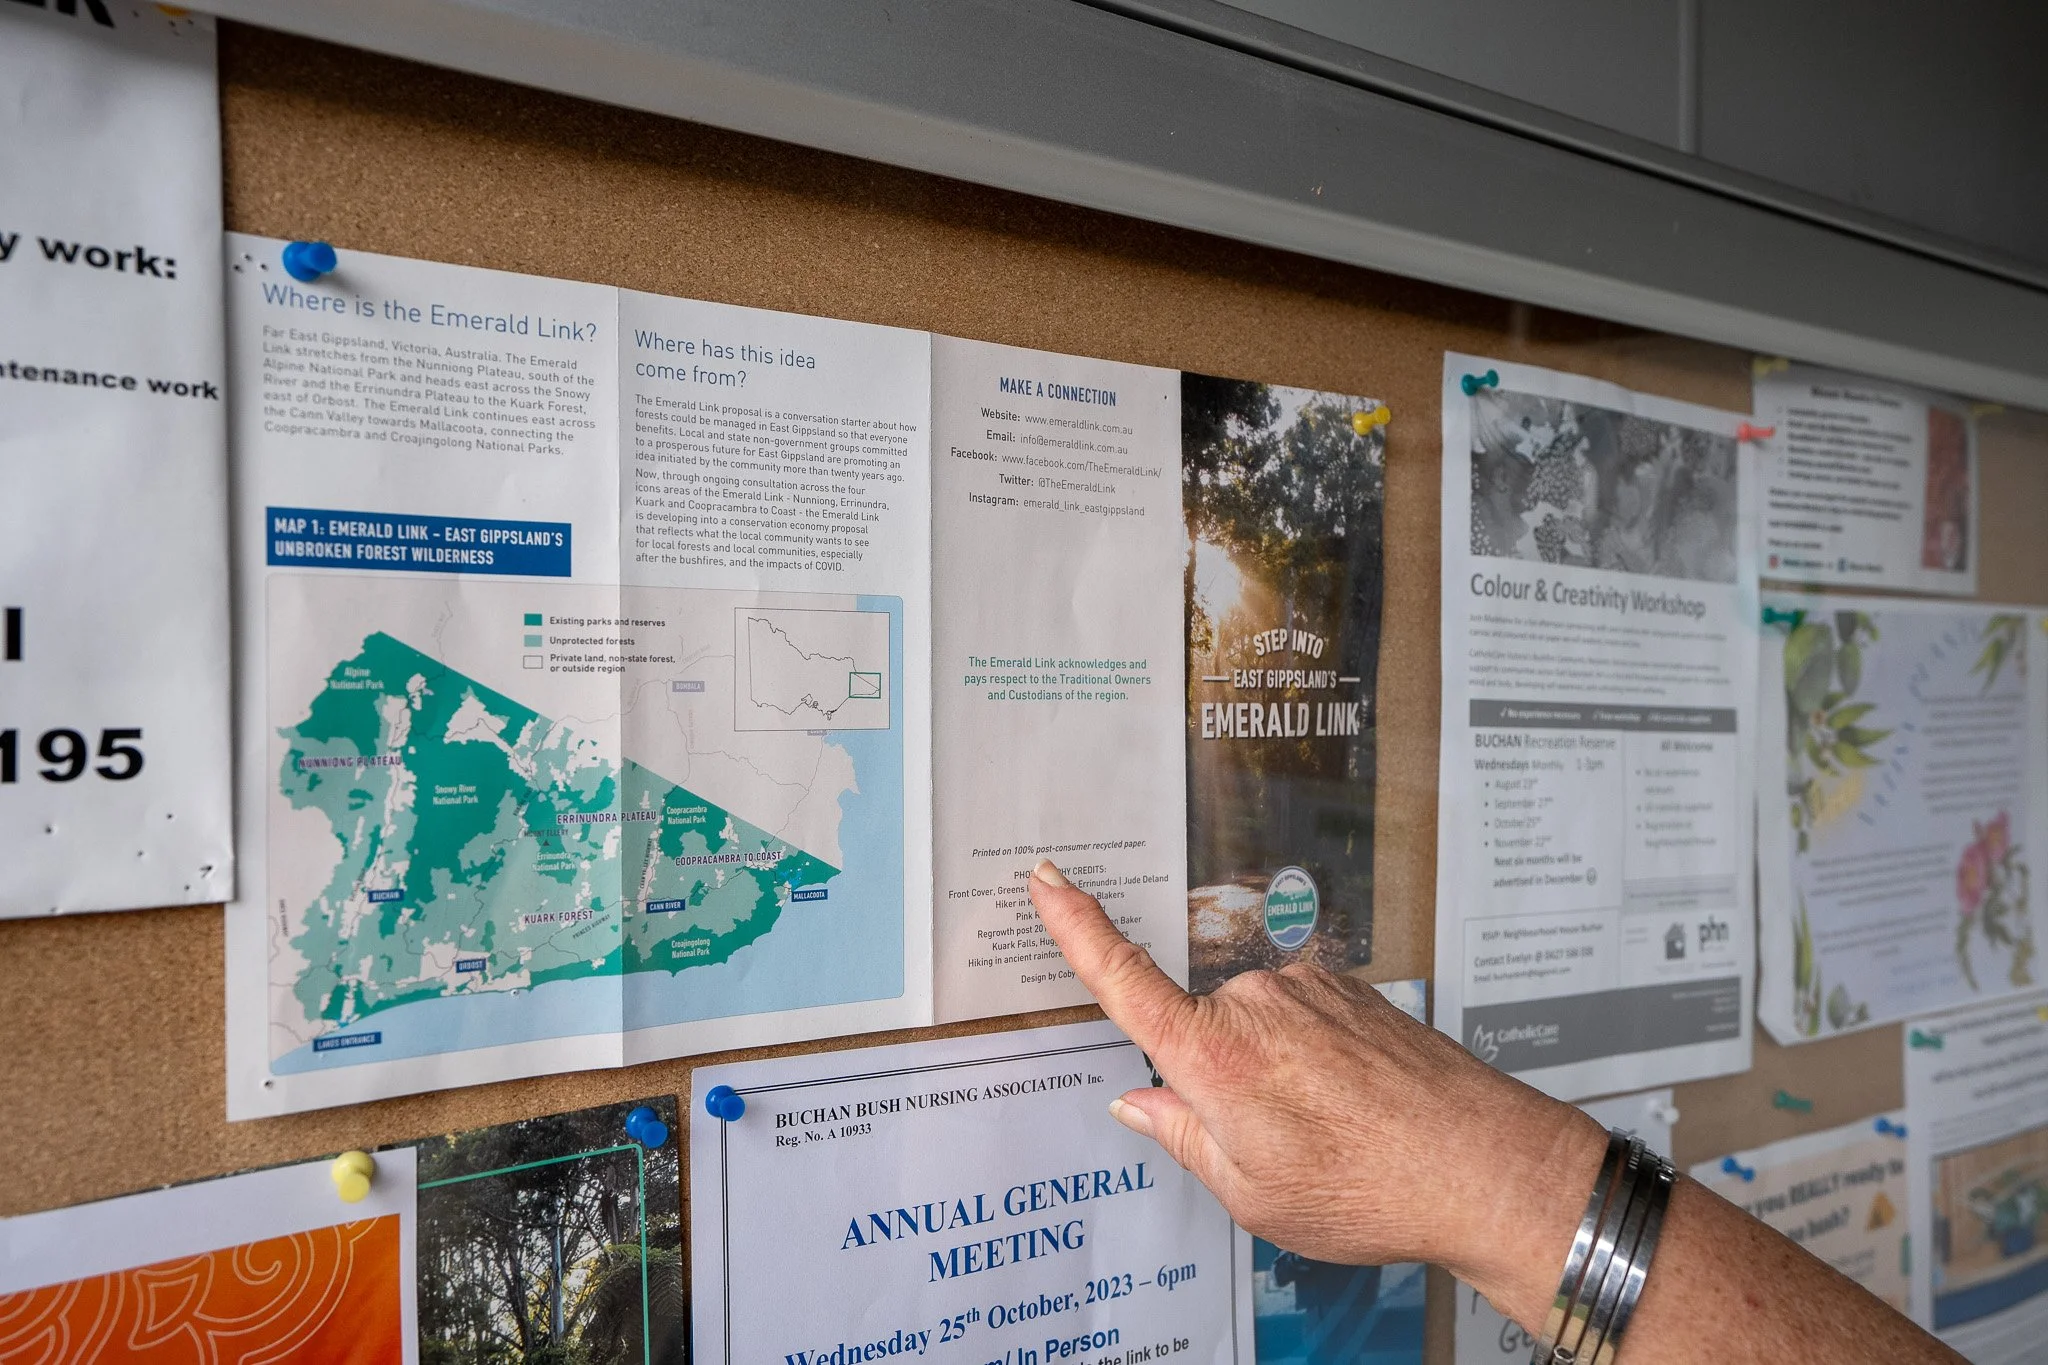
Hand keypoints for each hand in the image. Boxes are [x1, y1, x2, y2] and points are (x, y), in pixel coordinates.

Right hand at [1027, 859, 1605, 1325]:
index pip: (1123, 978)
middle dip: (1221, 1086)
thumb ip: (1183, 1137)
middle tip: (1277, 1148)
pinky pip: (1305, 1023)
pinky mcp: (1351, 989)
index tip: (1047, 880)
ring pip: (1257, 1032)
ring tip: (1333, 1136)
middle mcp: (1256, 1002)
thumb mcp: (1251, 1192)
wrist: (1484, 1165)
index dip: (1076, 926)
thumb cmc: (1370, 1188)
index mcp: (1214, 1054)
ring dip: (1278, 1077)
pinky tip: (1356, 1110)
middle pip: (1201, 1032)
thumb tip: (1139, 1102)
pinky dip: (1317, 1065)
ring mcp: (1309, 988)